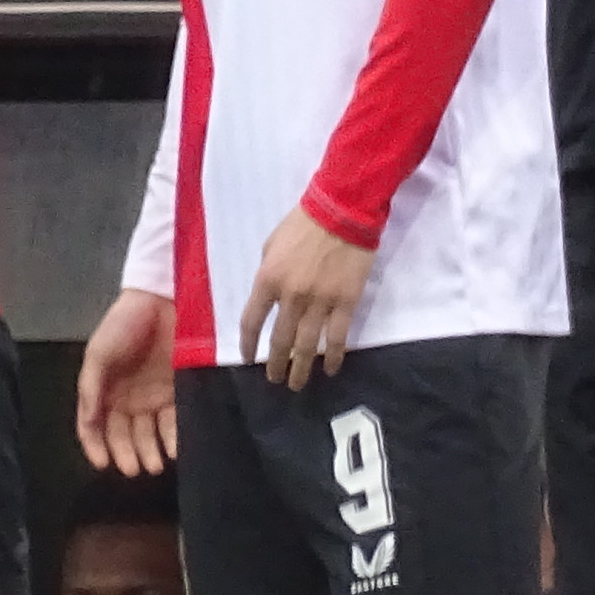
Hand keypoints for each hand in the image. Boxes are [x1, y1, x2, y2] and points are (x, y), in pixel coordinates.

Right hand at [77, 288, 181, 471]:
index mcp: (102, 390)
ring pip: (148, 434)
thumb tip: (89, 423)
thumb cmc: (123, 325)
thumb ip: (91, 389)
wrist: (162, 299)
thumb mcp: (98, 354)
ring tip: (155, 465)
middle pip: (122, 435)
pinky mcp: (176, 392)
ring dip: (150, 452)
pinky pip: (173, 421)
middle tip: (135, 470)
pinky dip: (172, 437)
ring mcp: (152, 397)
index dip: (96, 446)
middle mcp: (125, 399)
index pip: (94, 427)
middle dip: (127, 454)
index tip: (104, 463)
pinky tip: (174, 449)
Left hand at [239, 206, 375, 386]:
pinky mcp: (346, 302)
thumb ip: (268, 273)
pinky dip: (335, 356)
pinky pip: (338, 337)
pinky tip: (332, 369)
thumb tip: (270, 298)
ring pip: (308, 346)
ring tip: (297, 384)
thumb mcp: (272, 245)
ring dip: (301, 369)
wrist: (342, 210)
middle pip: (280, 340)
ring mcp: (320, 301)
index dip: (248, 344)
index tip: (248, 358)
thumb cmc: (303, 223)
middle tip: (275, 379)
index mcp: (268, 279)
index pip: (252, 321)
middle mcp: (291, 296)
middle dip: (275, 364)